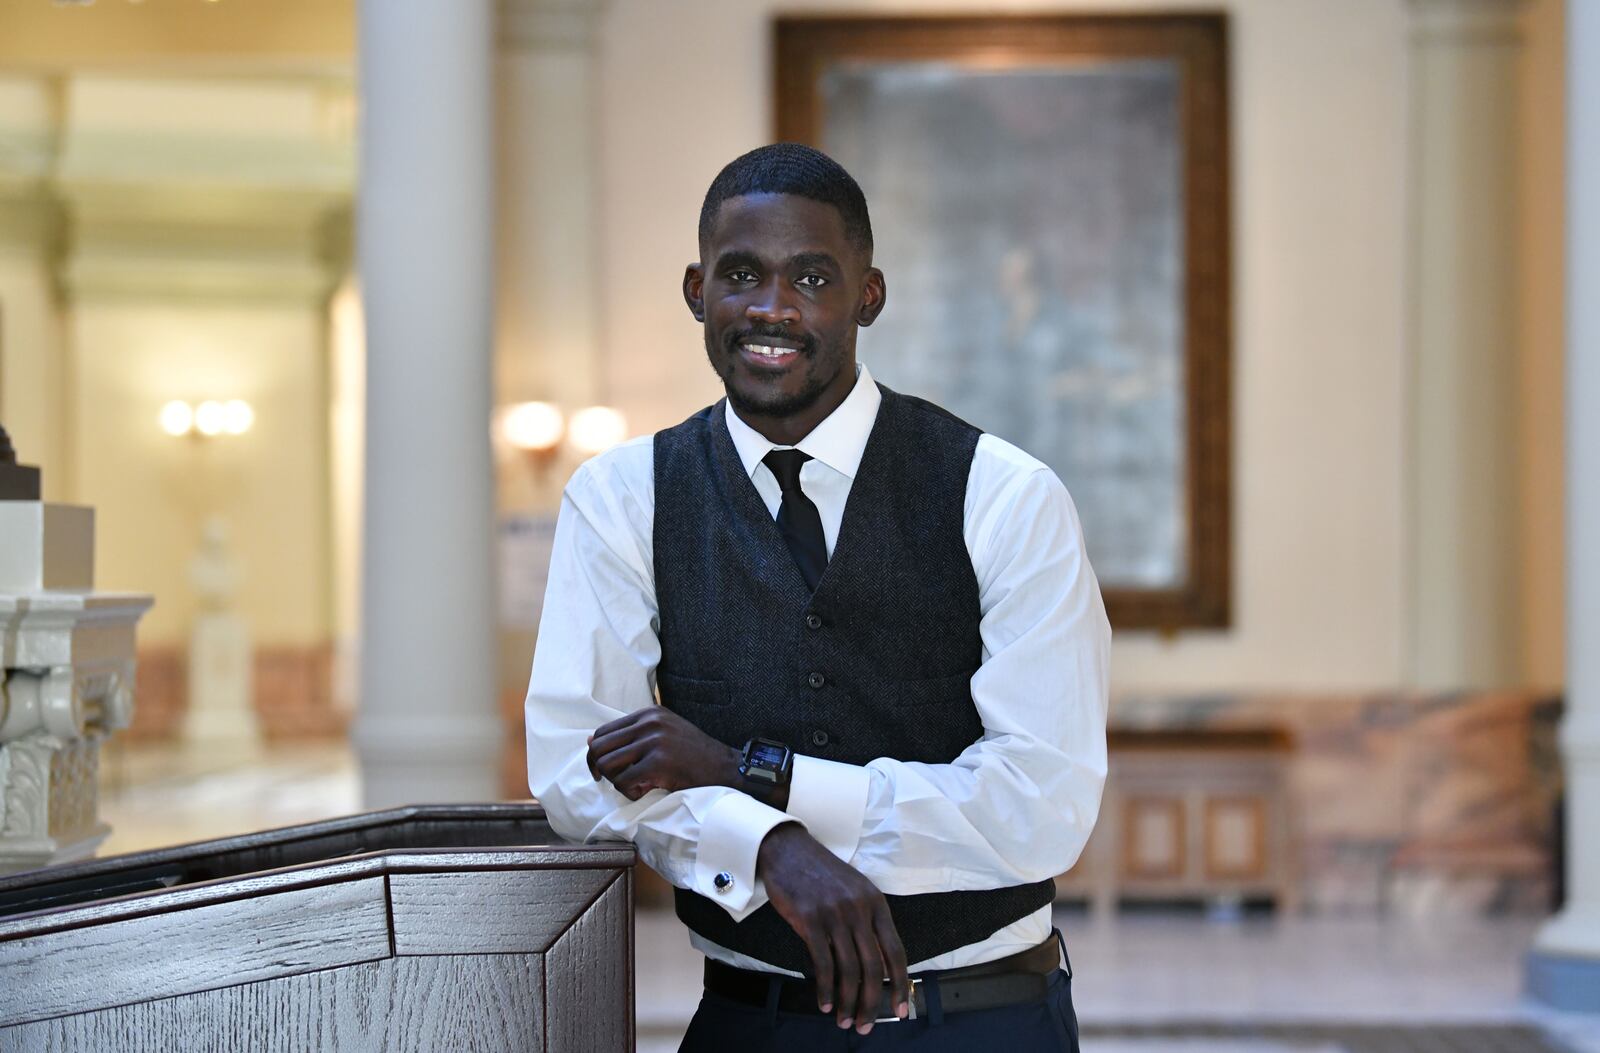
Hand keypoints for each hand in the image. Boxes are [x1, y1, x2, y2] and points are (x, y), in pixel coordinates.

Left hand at [586, 706, 738, 799]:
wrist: (725, 769)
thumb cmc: (694, 756)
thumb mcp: (665, 732)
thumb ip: (634, 733)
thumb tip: (592, 740)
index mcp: (649, 713)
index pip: (603, 731)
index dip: (596, 753)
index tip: (602, 770)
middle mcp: (650, 722)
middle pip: (599, 747)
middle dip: (599, 768)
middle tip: (611, 782)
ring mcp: (654, 741)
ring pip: (607, 764)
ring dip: (616, 781)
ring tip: (636, 785)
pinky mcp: (659, 763)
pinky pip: (624, 782)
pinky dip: (630, 793)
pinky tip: (646, 792)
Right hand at [757, 822, 909, 1035]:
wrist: (788, 850)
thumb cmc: (822, 874)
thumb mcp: (856, 891)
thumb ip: (869, 923)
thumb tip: (880, 966)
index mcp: (876, 903)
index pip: (896, 951)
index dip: (900, 984)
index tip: (901, 1009)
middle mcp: (860, 909)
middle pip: (873, 967)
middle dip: (872, 1003)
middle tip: (865, 1025)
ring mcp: (835, 914)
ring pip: (849, 969)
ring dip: (848, 1001)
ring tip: (844, 1020)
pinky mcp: (810, 920)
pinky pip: (822, 963)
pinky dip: (825, 988)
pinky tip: (824, 1002)